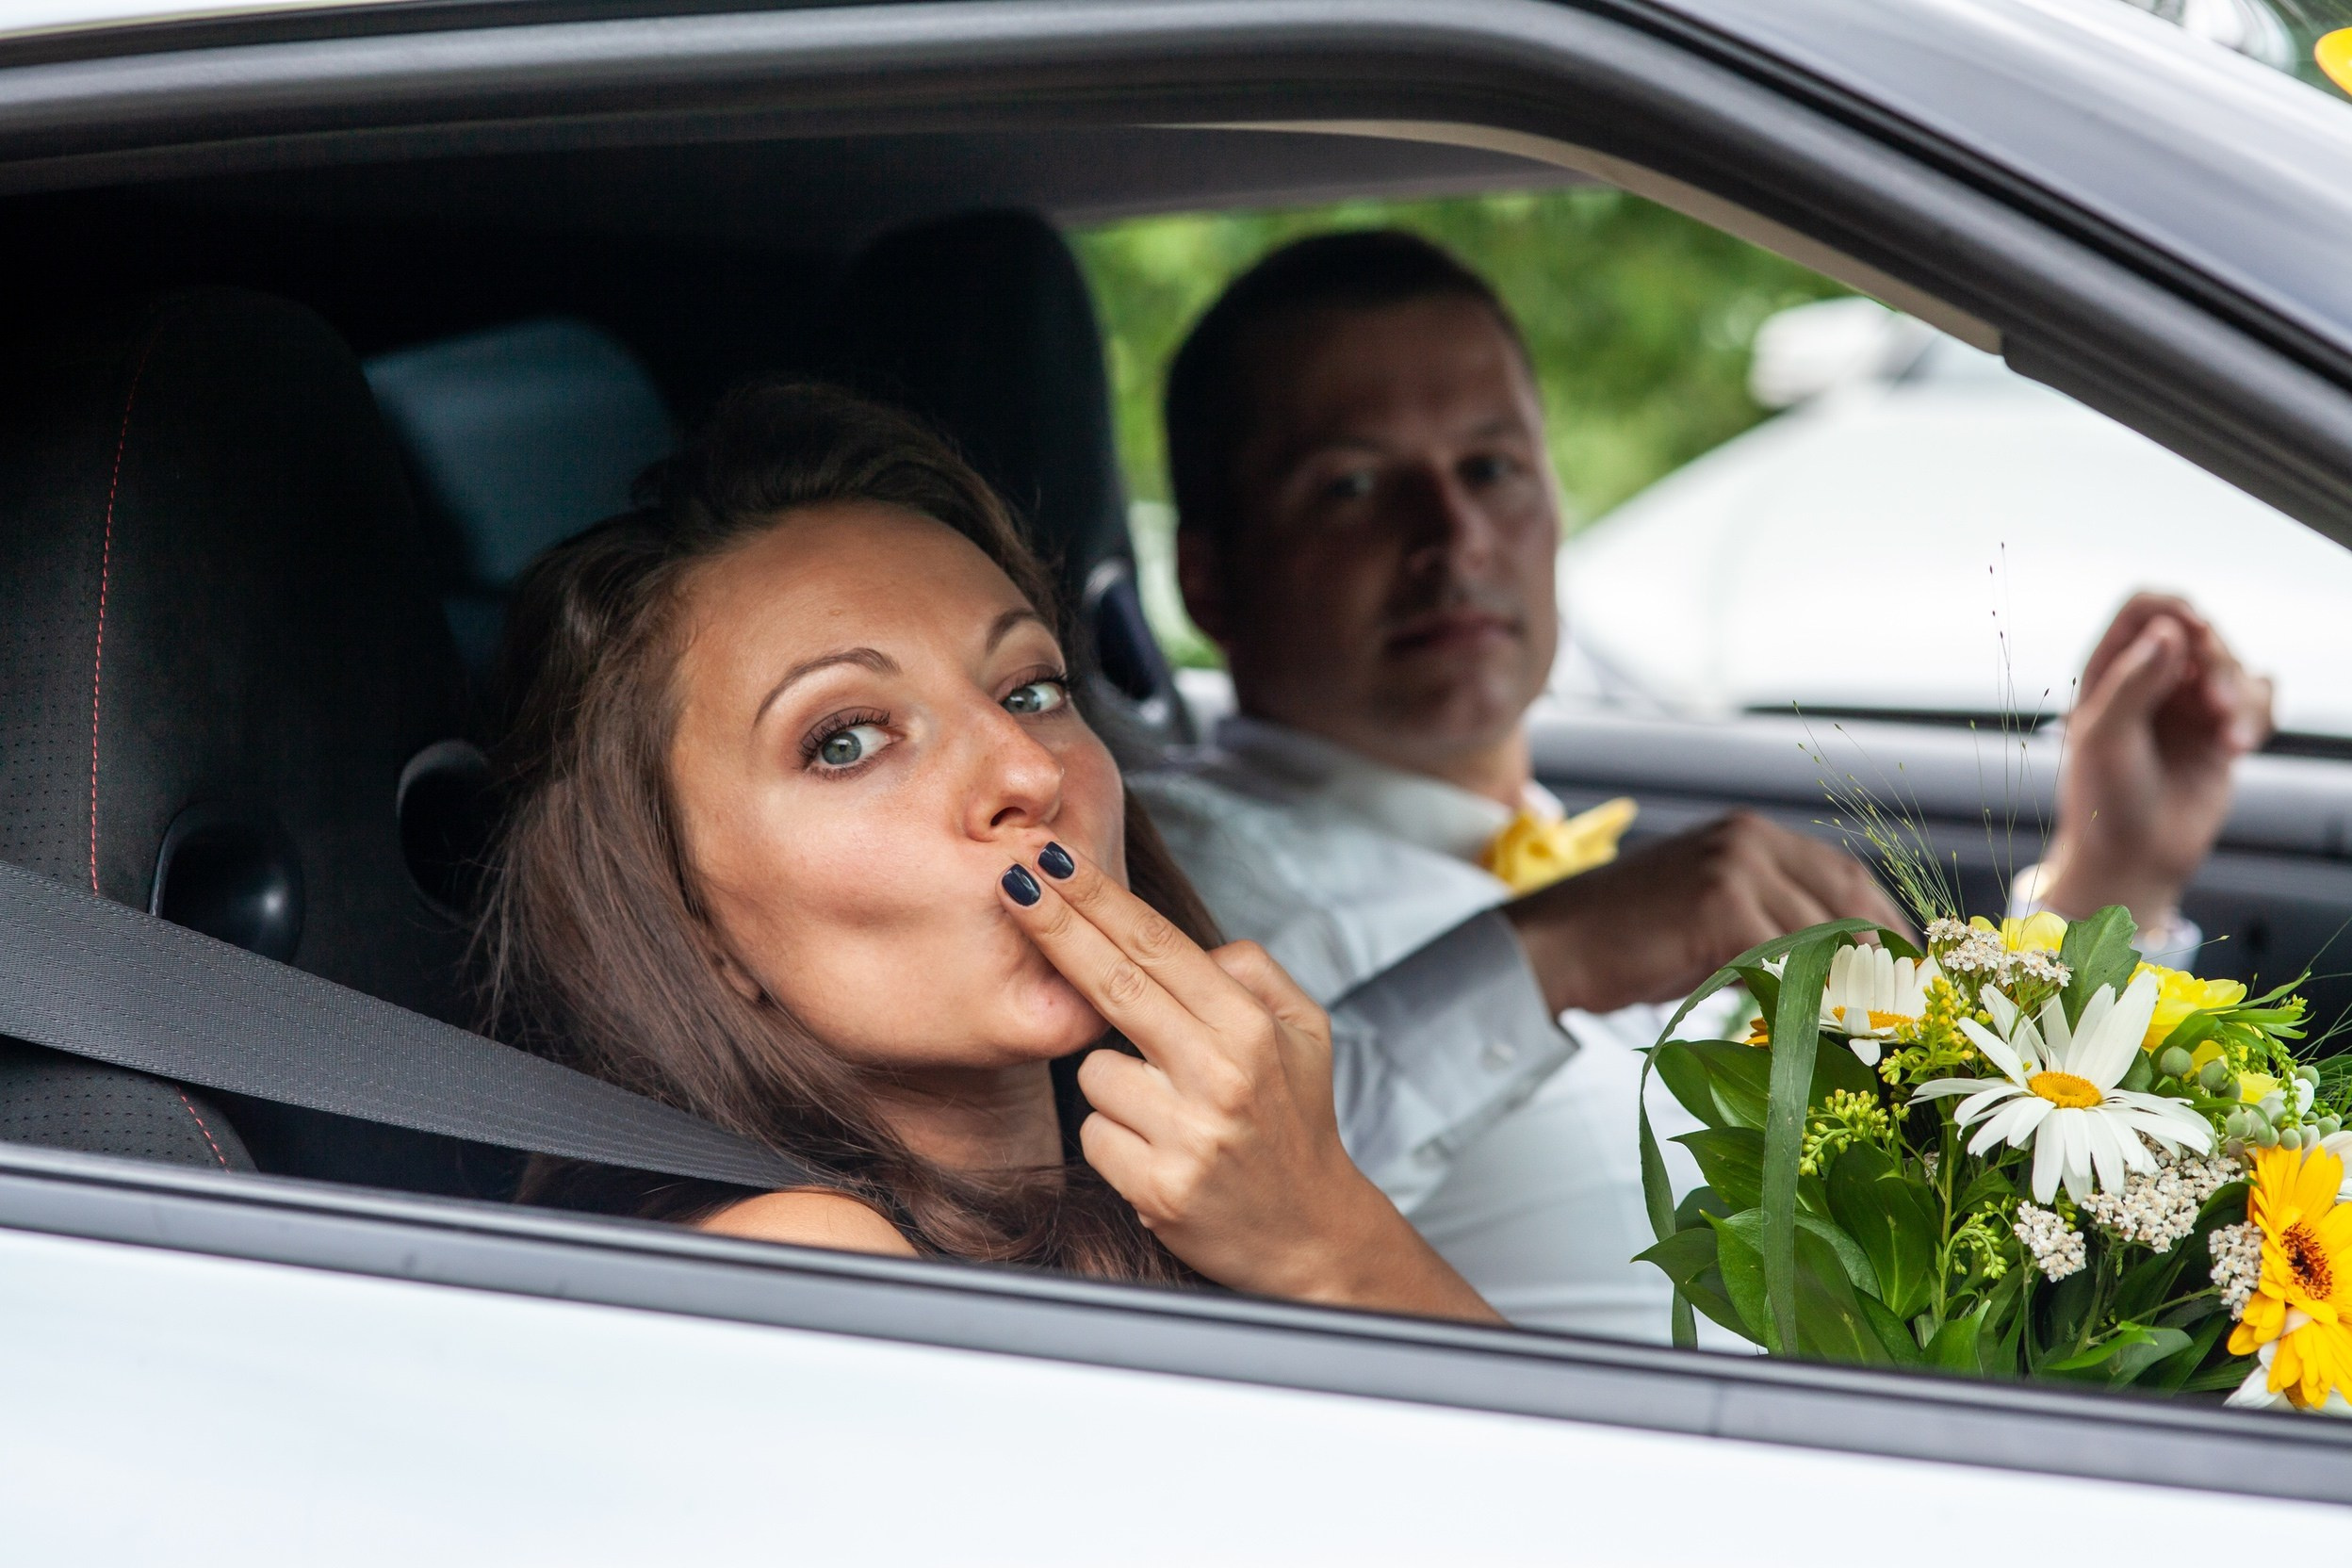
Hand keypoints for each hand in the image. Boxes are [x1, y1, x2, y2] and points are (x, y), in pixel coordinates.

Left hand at [997, 840, 1500, 1323]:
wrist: (1311, 1236)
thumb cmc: (1295, 1121)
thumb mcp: (1303, 1031)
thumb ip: (1250, 971)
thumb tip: (1184, 945)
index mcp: (1250, 1027)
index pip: (1156, 946)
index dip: (1097, 898)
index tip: (1050, 859)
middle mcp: (1221, 1075)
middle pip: (1113, 983)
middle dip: (1055, 925)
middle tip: (1011, 880)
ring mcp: (1188, 1134)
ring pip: (1094, 1071)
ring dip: (1116, 1086)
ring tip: (1169, 1114)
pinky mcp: (1158, 1187)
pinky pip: (1094, 1133)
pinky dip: (1116, 1139)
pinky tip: (1159, 1153)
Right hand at [1503, 811, 1908, 1015]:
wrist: (1548, 950)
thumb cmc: (1621, 947)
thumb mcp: (1706, 925)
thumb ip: (1768, 934)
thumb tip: (1837, 980)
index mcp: (1747, 835)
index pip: (1844, 876)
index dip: (1886, 928)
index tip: (1909, 976)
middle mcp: (1747, 839)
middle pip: (1849, 899)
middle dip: (1885, 959)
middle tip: (1906, 1012)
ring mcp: (1733, 866)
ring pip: (1823, 933)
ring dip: (1852, 989)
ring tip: (1868, 1036)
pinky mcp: (1720, 905)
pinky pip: (1789, 958)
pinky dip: (1811, 998)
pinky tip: (1819, 1031)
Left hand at [2040, 593, 2271, 928]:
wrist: (2131, 861)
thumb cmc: (2103, 801)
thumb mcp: (2105, 738)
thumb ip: (2134, 681)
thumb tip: (2170, 630)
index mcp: (2109, 671)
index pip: (2145, 609)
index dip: (2174, 609)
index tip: (2197, 630)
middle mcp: (2150, 680)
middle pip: (2201, 635)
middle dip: (2217, 664)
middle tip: (2216, 708)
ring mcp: (2187, 705)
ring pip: (2234, 667)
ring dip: (2242, 697)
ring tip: (2232, 741)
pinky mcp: (2220, 732)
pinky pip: (2258, 699)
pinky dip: (2260, 714)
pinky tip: (2240, 745)